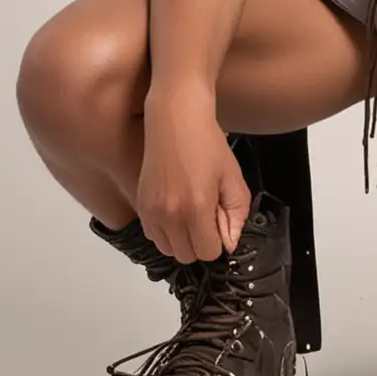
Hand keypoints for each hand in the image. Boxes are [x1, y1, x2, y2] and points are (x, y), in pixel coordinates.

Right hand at [137, 89, 253, 262]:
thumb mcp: (233, 177)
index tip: (220, 220)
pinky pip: (153, 236)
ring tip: (191, 212)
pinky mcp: (140, 205)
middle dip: (201, 242)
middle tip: (207, 215)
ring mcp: (151, 212)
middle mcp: (169, 215)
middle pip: (187, 255)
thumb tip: (229, 244)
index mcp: (196, 208)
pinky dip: (166, 232)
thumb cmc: (209, 145)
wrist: (175, 119)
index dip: (218, 241)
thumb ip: (236, 215)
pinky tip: (176, 209)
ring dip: (182, 240)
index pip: (208, 252)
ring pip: (168, 249)